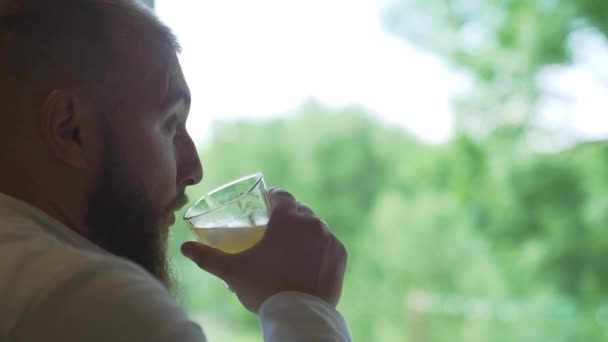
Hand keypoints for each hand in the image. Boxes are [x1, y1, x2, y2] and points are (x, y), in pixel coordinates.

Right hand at [181, 188, 347, 312]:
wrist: (298, 314)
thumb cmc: (263, 288)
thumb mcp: (232, 271)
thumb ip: (207, 257)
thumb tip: (183, 248)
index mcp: (287, 218)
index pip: (281, 195)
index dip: (272, 197)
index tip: (266, 204)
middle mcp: (312, 222)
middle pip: (299, 210)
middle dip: (288, 215)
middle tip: (275, 229)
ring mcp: (329, 238)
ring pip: (316, 226)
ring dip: (305, 231)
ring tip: (292, 245)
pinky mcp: (340, 254)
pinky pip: (329, 243)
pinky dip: (320, 247)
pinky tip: (310, 258)